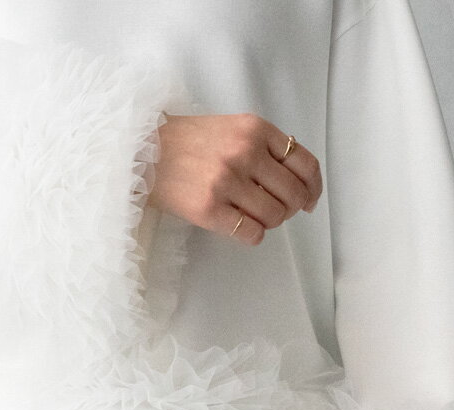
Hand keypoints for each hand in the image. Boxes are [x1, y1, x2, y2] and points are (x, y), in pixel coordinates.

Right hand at [146, 113, 322, 245]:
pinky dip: (252, 235)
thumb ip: (264, 147)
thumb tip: (300, 183)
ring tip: (250, 215)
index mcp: (255, 129)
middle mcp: (244, 152)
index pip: (305, 164)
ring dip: (268, 222)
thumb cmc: (186, 143)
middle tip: (274, 210)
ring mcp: (226, 181)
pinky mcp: (209, 208)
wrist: (140, 152)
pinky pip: (252, 234)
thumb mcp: (231, 129)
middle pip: (294, 195)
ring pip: (275, 217)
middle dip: (290, 209)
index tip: (310, 201)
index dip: (313, 188)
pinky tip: (238, 226)